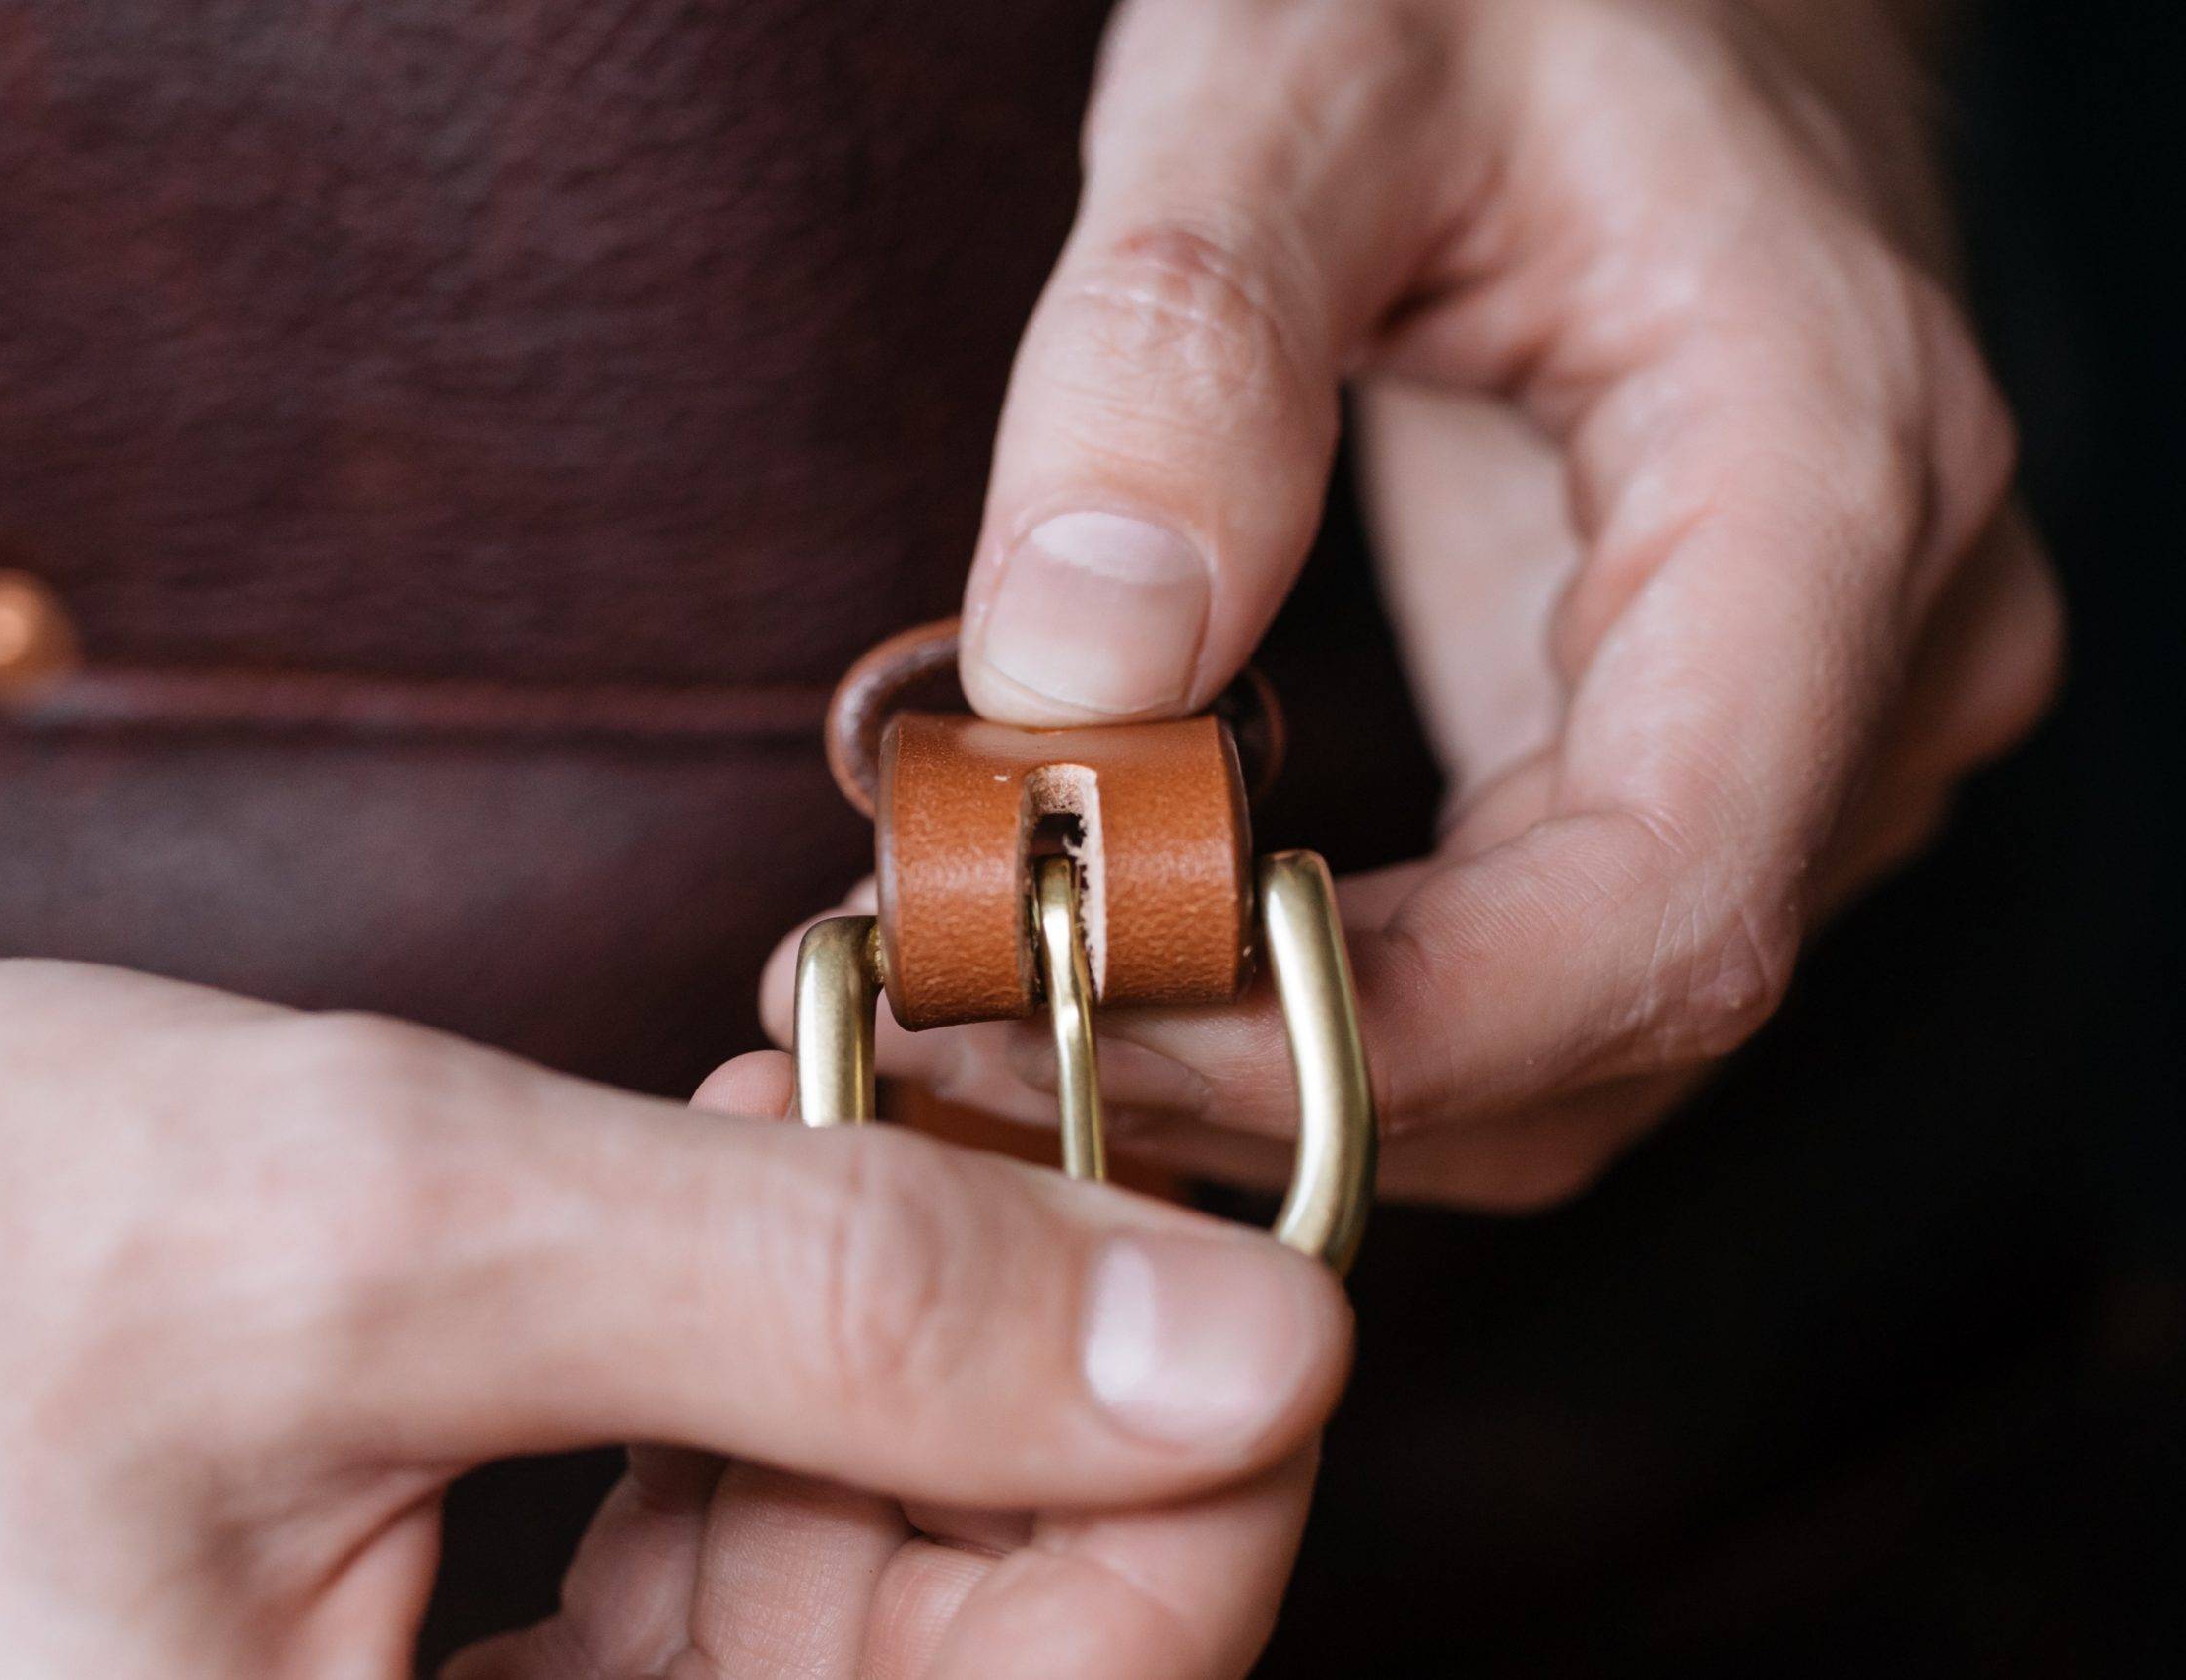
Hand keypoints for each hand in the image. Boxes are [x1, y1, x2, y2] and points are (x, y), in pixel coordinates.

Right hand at [0, 962, 1345, 1676]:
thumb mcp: (373, 1239)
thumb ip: (822, 1297)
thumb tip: (1232, 1338)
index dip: (1181, 1516)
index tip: (1251, 1271)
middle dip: (1039, 1407)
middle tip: (1069, 1133)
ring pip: (820, 1631)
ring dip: (899, 1373)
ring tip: (892, 1123)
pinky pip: (681, 1603)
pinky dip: (759, 1403)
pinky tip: (763, 1204)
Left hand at [772, 0, 2061, 1209]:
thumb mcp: (1310, 73)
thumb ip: (1190, 339)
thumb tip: (1076, 670)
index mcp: (1830, 487)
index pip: (1658, 907)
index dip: (1367, 1035)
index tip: (1080, 1024)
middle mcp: (1874, 655)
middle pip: (1597, 1024)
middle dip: (1269, 1071)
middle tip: (947, 1031)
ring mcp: (1803, 724)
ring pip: (1563, 1049)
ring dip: (1281, 1069)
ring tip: (992, 995)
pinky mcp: (1690, 740)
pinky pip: (1531, 971)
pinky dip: (1327, 1010)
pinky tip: (1135, 954)